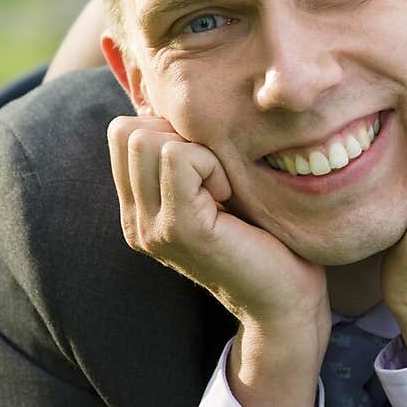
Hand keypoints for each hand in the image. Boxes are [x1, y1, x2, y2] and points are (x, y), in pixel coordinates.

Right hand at [107, 115, 330, 406]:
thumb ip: (187, 156)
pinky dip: (212, 165)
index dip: (169, 129)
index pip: (121, 132)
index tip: (208, 165)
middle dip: (179, 136)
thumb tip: (177, 105)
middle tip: (216, 177)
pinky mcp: (179, 229)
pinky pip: (180, 158)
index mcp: (137, 209)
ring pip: (147, 139)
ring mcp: (150, 227)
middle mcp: (134, 220)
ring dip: (197, 150)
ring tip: (222, 189)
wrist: (285, 301)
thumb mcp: (215, 188)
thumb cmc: (264, 238)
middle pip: (128, 130)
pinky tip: (229, 197)